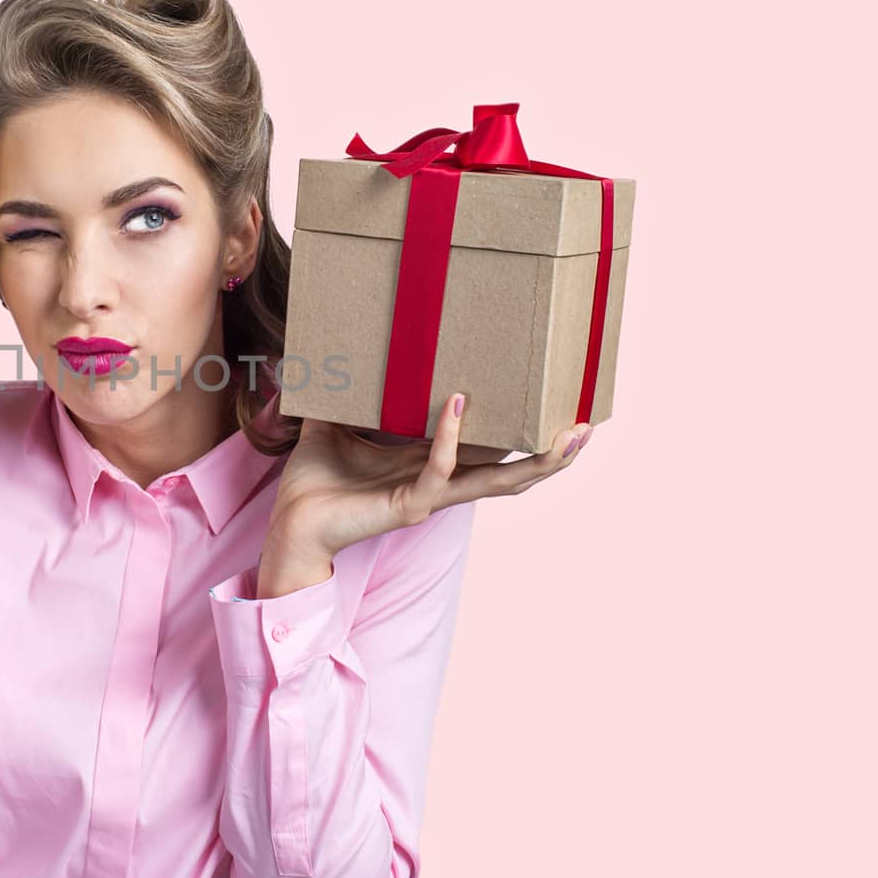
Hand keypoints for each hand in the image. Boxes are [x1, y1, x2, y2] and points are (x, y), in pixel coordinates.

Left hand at [267, 393, 592, 564]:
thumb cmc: (312, 481)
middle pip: (511, 473)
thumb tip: (338, 353)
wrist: (288, 523)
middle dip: (552, 453)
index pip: (490, 451)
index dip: (523, 435)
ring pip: (496, 483)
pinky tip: (457, 407)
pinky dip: (451, 440)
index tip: (556, 407)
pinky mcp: (406, 506)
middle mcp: (438, 483)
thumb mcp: (333, 426)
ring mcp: (427, 497)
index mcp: (429, 465)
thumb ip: (344, 395)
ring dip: (533, 461)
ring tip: (567, 433)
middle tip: (588, 424)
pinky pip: (440, 473)